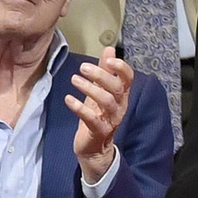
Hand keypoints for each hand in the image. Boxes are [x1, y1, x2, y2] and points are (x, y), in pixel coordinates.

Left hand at [66, 48, 132, 182]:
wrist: (94, 148)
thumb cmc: (97, 115)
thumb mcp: (100, 91)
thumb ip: (105, 71)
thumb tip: (110, 49)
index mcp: (122, 96)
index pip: (128, 79)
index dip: (121, 68)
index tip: (109, 59)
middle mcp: (120, 107)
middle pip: (116, 88)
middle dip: (101, 75)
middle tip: (82, 67)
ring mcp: (111, 120)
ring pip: (106, 101)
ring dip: (90, 89)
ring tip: (74, 80)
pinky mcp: (99, 131)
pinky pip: (92, 119)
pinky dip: (80, 108)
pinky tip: (68, 99)